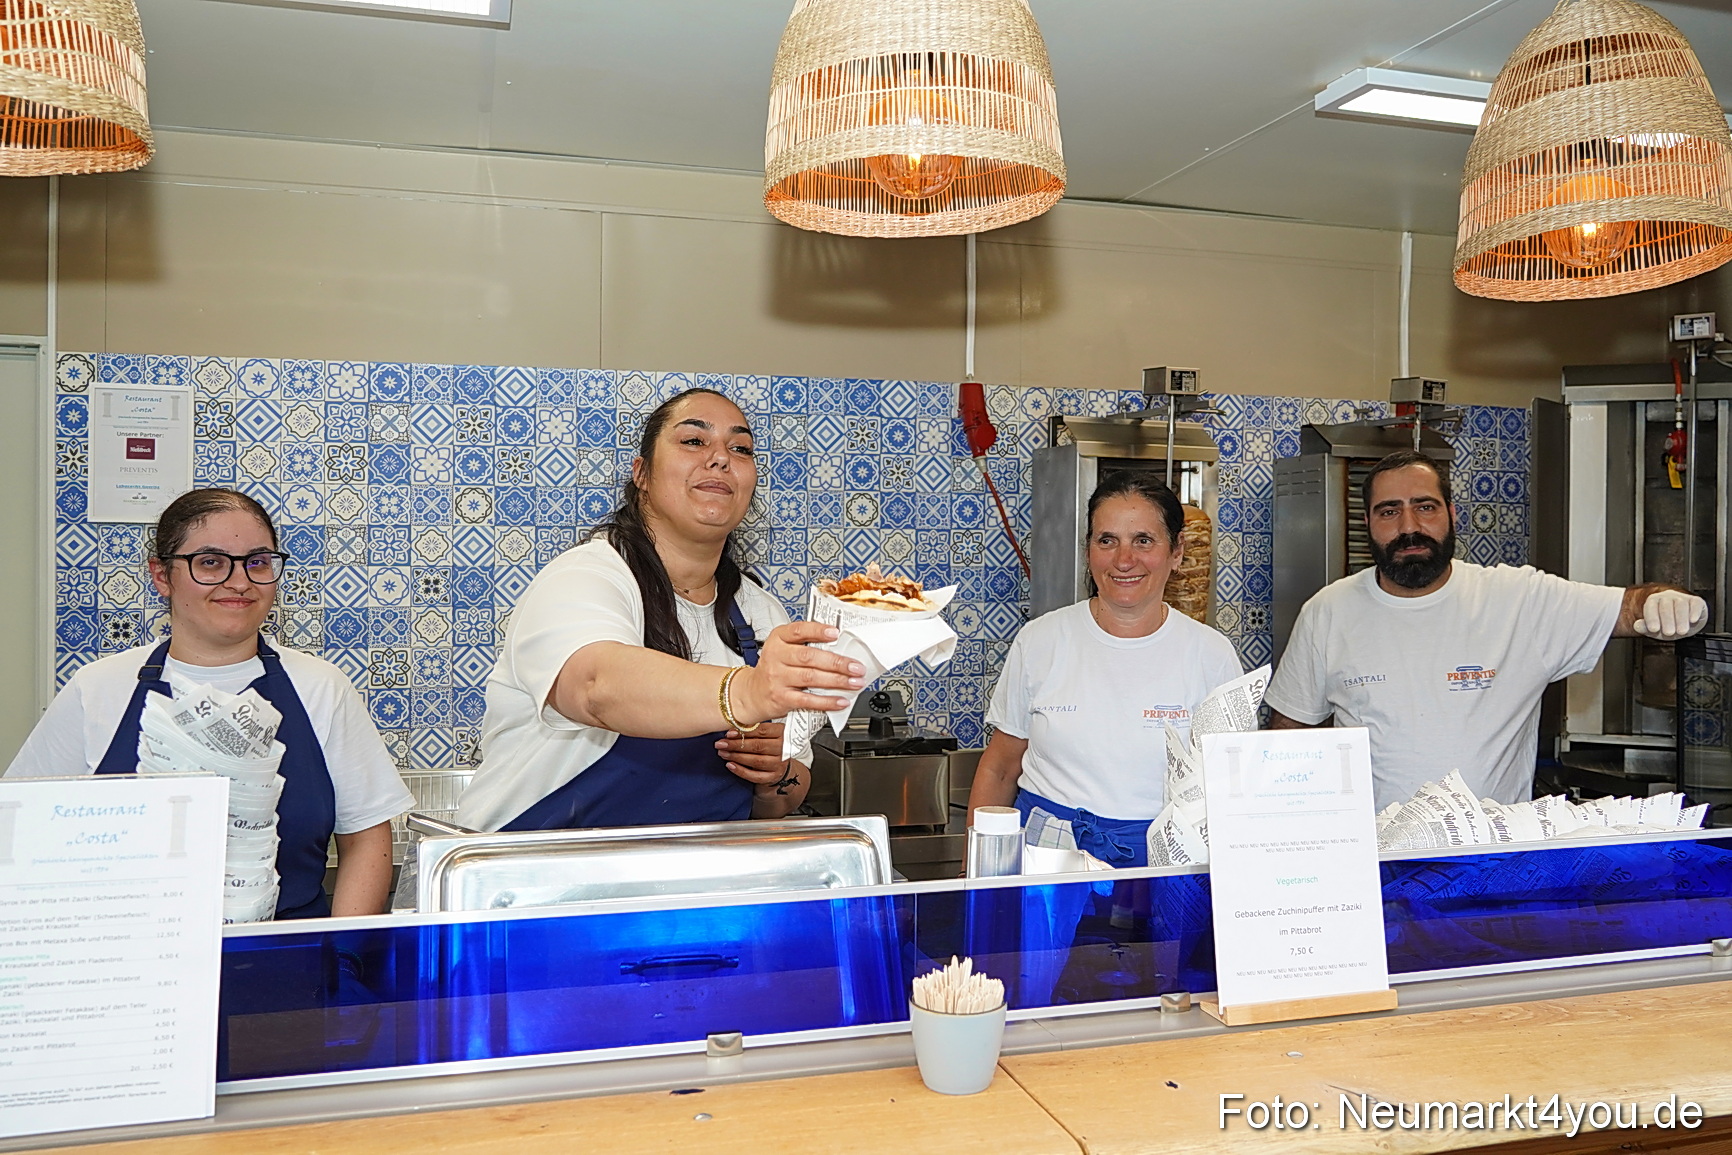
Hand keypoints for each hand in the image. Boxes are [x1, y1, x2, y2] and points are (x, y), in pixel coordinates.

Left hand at [717, 722, 796, 789]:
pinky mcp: (773, 777)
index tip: (728, 733)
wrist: (780, 764)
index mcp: (782, 733)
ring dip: (736, 757)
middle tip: (720, 744)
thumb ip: (753, 729)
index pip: (762, 730)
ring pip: (755, 761)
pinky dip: (741, 771)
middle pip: (758, 746)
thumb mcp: (766, 733)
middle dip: (736, 745)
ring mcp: (779, 764)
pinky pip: (755, 776)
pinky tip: (730, 765)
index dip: (744, 731)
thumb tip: (731, 729)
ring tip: (722, 753)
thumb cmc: (769, 744)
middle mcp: (783, 748)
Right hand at [730, 621, 865, 723]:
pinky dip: (827, 701)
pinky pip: (808, 700)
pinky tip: (841, 700)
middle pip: (809, 657)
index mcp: (778, 639)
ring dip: (837, 681)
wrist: (752, 693)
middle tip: (856, 666)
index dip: (818, 631)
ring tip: (855, 682)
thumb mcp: (783, 649)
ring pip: (811, 677)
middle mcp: (776, 656)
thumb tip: (840, 648)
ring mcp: (778, 678)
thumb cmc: (775, 668)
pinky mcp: (782, 698)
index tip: (836, 632)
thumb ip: (806, 645)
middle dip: (837, 662)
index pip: (798, 630)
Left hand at [1635, 589, 1708, 638]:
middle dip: (1667, 620)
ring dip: (1681, 619)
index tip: (1653, 629)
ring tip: (1681, 631)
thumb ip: (1645, 628)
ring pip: (1681, 604)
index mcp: (1654, 601)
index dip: (1652, 617)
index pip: (1650, 605)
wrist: (1686, 624)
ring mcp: (1682, 598)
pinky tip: (1692, 620)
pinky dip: (1694, 611)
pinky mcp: (1696, 601)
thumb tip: (1637, 626)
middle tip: (1669, 633)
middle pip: (1666, 605)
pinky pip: (1695, 603)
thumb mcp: (1656, 630)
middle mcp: (1667, 597)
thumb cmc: (1669, 625)